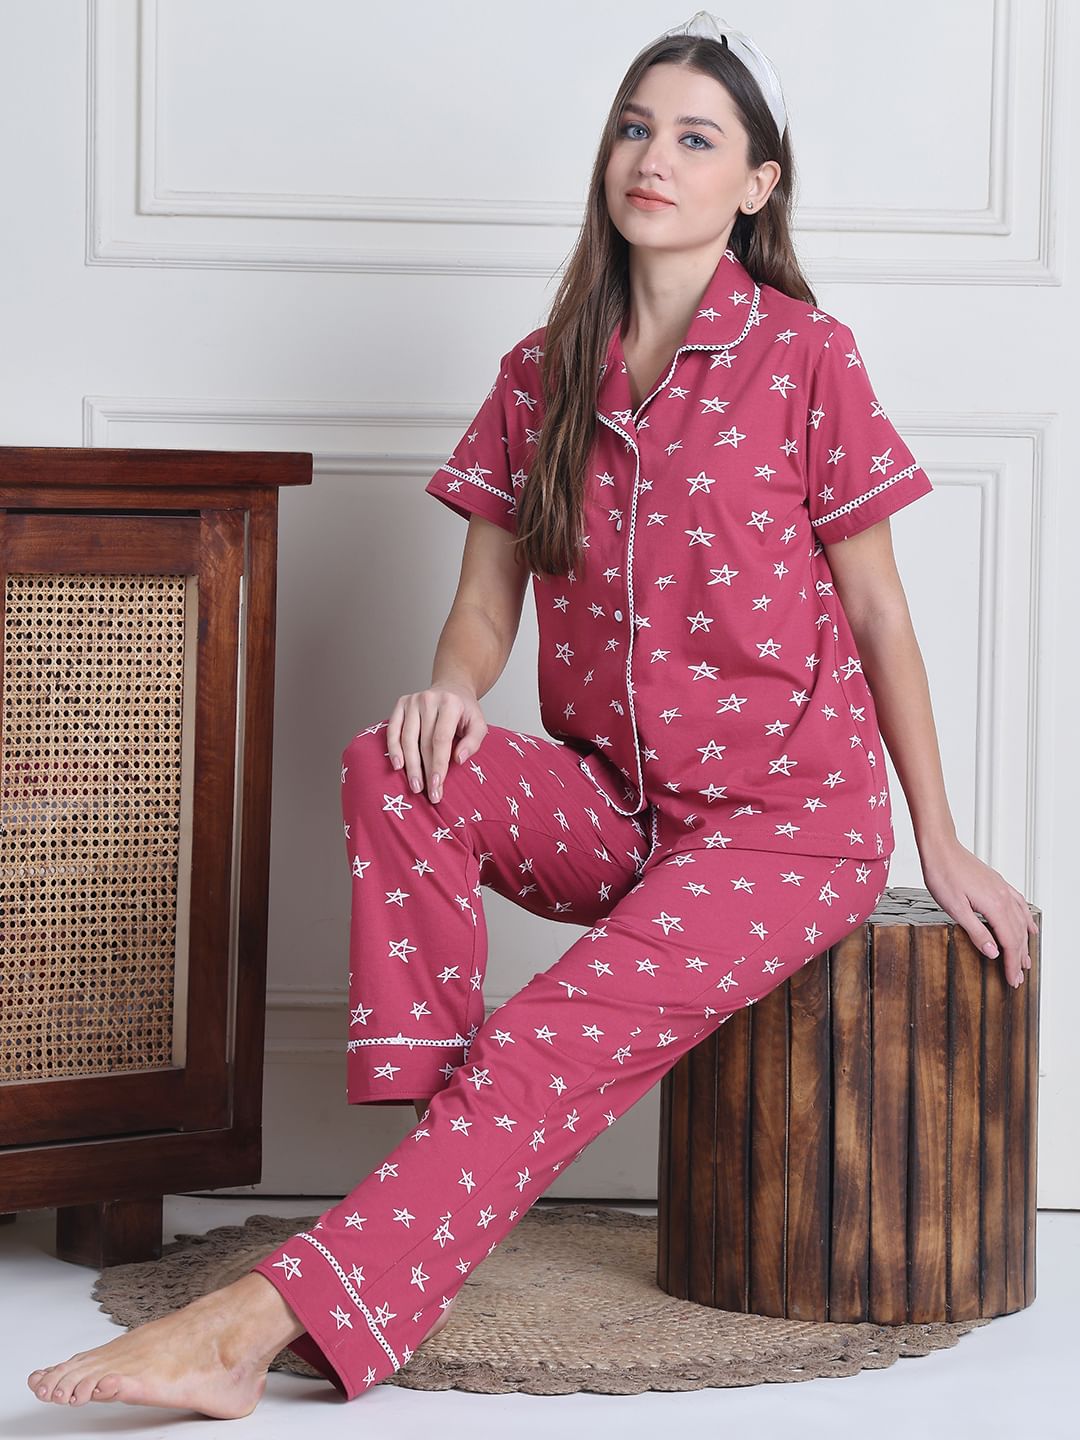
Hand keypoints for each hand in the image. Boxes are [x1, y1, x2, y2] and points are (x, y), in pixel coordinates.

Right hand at [385, 682, 487, 803]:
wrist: (452, 688)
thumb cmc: (465, 710)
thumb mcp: (478, 723)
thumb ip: (474, 741)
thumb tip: (459, 759)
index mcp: (450, 703)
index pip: (441, 739)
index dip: (438, 764)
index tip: (438, 784)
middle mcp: (429, 699)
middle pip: (424, 742)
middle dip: (425, 770)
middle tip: (428, 793)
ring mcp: (412, 701)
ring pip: (407, 738)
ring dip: (410, 765)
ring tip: (415, 785)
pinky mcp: (401, 704)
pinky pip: (393, 729)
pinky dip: (393, 748)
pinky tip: (398, 765)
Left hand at [918, 837, 1036, 988]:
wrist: (941, 849)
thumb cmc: (943, 874)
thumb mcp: (955, 909)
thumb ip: (976, 932)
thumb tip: (993, 952)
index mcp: (995, 906)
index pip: (1009, 942)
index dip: (1011, 964)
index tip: (1012, 980)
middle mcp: (1004, 898)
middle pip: (1017, 934)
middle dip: (1018, 958)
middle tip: (1017, 977)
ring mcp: (1003, 890)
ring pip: (1020, 922)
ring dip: (1024, 943)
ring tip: (1025, 960)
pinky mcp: (998, 885)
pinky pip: (1019, 906)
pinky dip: (1026, 920)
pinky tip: (1029, 927)